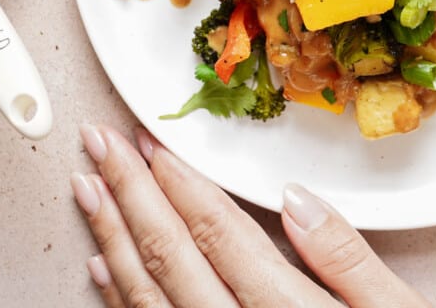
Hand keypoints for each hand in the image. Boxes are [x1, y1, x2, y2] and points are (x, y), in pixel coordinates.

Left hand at [71, 123, 433, 307]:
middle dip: (129, 193)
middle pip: (169, 257)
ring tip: (89, 190)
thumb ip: (346, 260)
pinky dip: (119, 298)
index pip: (217, 234)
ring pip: (144, 298)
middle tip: (100, 145)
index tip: (149, 143)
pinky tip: (102, 268)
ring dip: (112, 238)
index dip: (177, 182)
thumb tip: (296, 198)